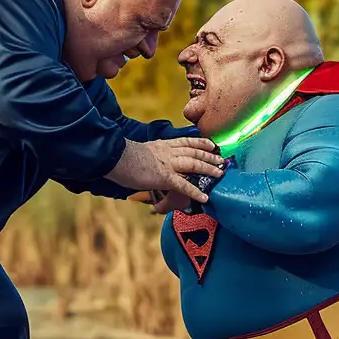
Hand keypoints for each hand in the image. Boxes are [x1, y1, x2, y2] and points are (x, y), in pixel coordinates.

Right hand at [106, 135, 222, 203]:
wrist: (116, 158)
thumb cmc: (123, 157)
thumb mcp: (143, 152)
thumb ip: (153, 156)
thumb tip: (154, 163)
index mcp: (163, 145)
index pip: (187, 141)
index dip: (201, 143)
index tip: (212, 144)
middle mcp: (169, 152)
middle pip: (195, 152)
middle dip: (210, 156)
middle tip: (223, 161)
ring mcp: (168, 164)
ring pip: (194, 164)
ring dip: (209, 169)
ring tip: (220, 174)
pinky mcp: (164, 177)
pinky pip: (184, 185)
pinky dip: (195, 191)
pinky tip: (204, 197)